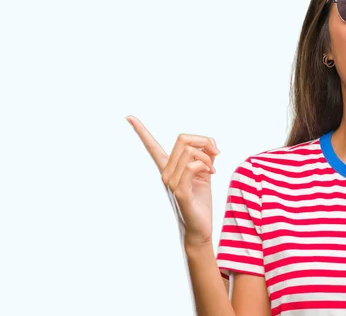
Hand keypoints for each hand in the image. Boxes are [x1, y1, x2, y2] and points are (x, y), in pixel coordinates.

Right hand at [126, 115, 219, 246]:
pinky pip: (192, 167)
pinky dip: (205, 165)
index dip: (141, 131)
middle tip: (215, 153)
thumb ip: (205, 155)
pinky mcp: (180, 192)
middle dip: (203, 140)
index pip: (152, 146)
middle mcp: (166, 173)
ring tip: (213, 169)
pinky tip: (210, 173)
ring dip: (208, 156)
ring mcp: (171, 182)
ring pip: (190, 151)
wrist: (200, 228)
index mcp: (169, 168)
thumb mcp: (204, 173)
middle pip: (182, 139)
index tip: (129, 117)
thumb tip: (209, 143)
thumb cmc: (200, 201)